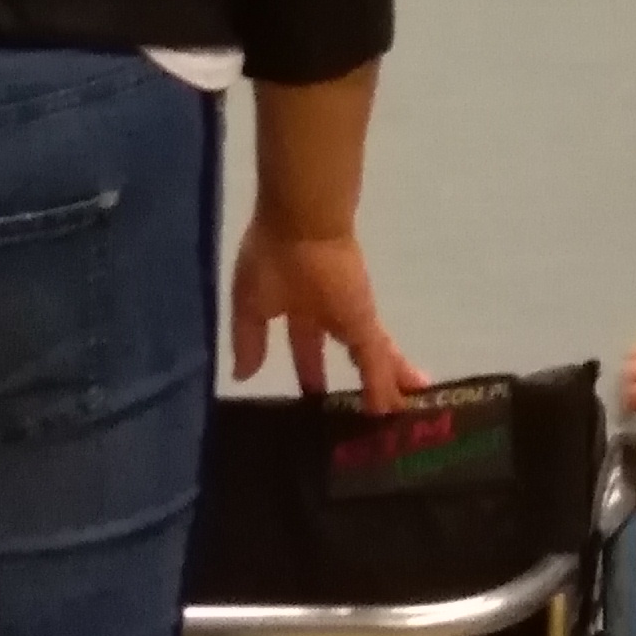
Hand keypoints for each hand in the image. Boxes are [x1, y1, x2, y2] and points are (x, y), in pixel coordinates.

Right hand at [229, 215, 416, 405]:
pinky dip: (383, 385)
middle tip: (361, 411)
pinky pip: (377, 359)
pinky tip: (390, 408)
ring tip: (394, 414)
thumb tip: (242, 376)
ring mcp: (350, 314)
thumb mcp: (248, 304)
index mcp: (295, 305)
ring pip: (372, 357)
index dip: (308, 368)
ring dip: (382, 385)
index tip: (310, 396)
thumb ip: (248, 341)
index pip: (304, 344)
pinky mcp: (364, 319)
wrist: (301, 220)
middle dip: (350, 377)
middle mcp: (328, 310)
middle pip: (347, 351)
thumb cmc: (269, 256)